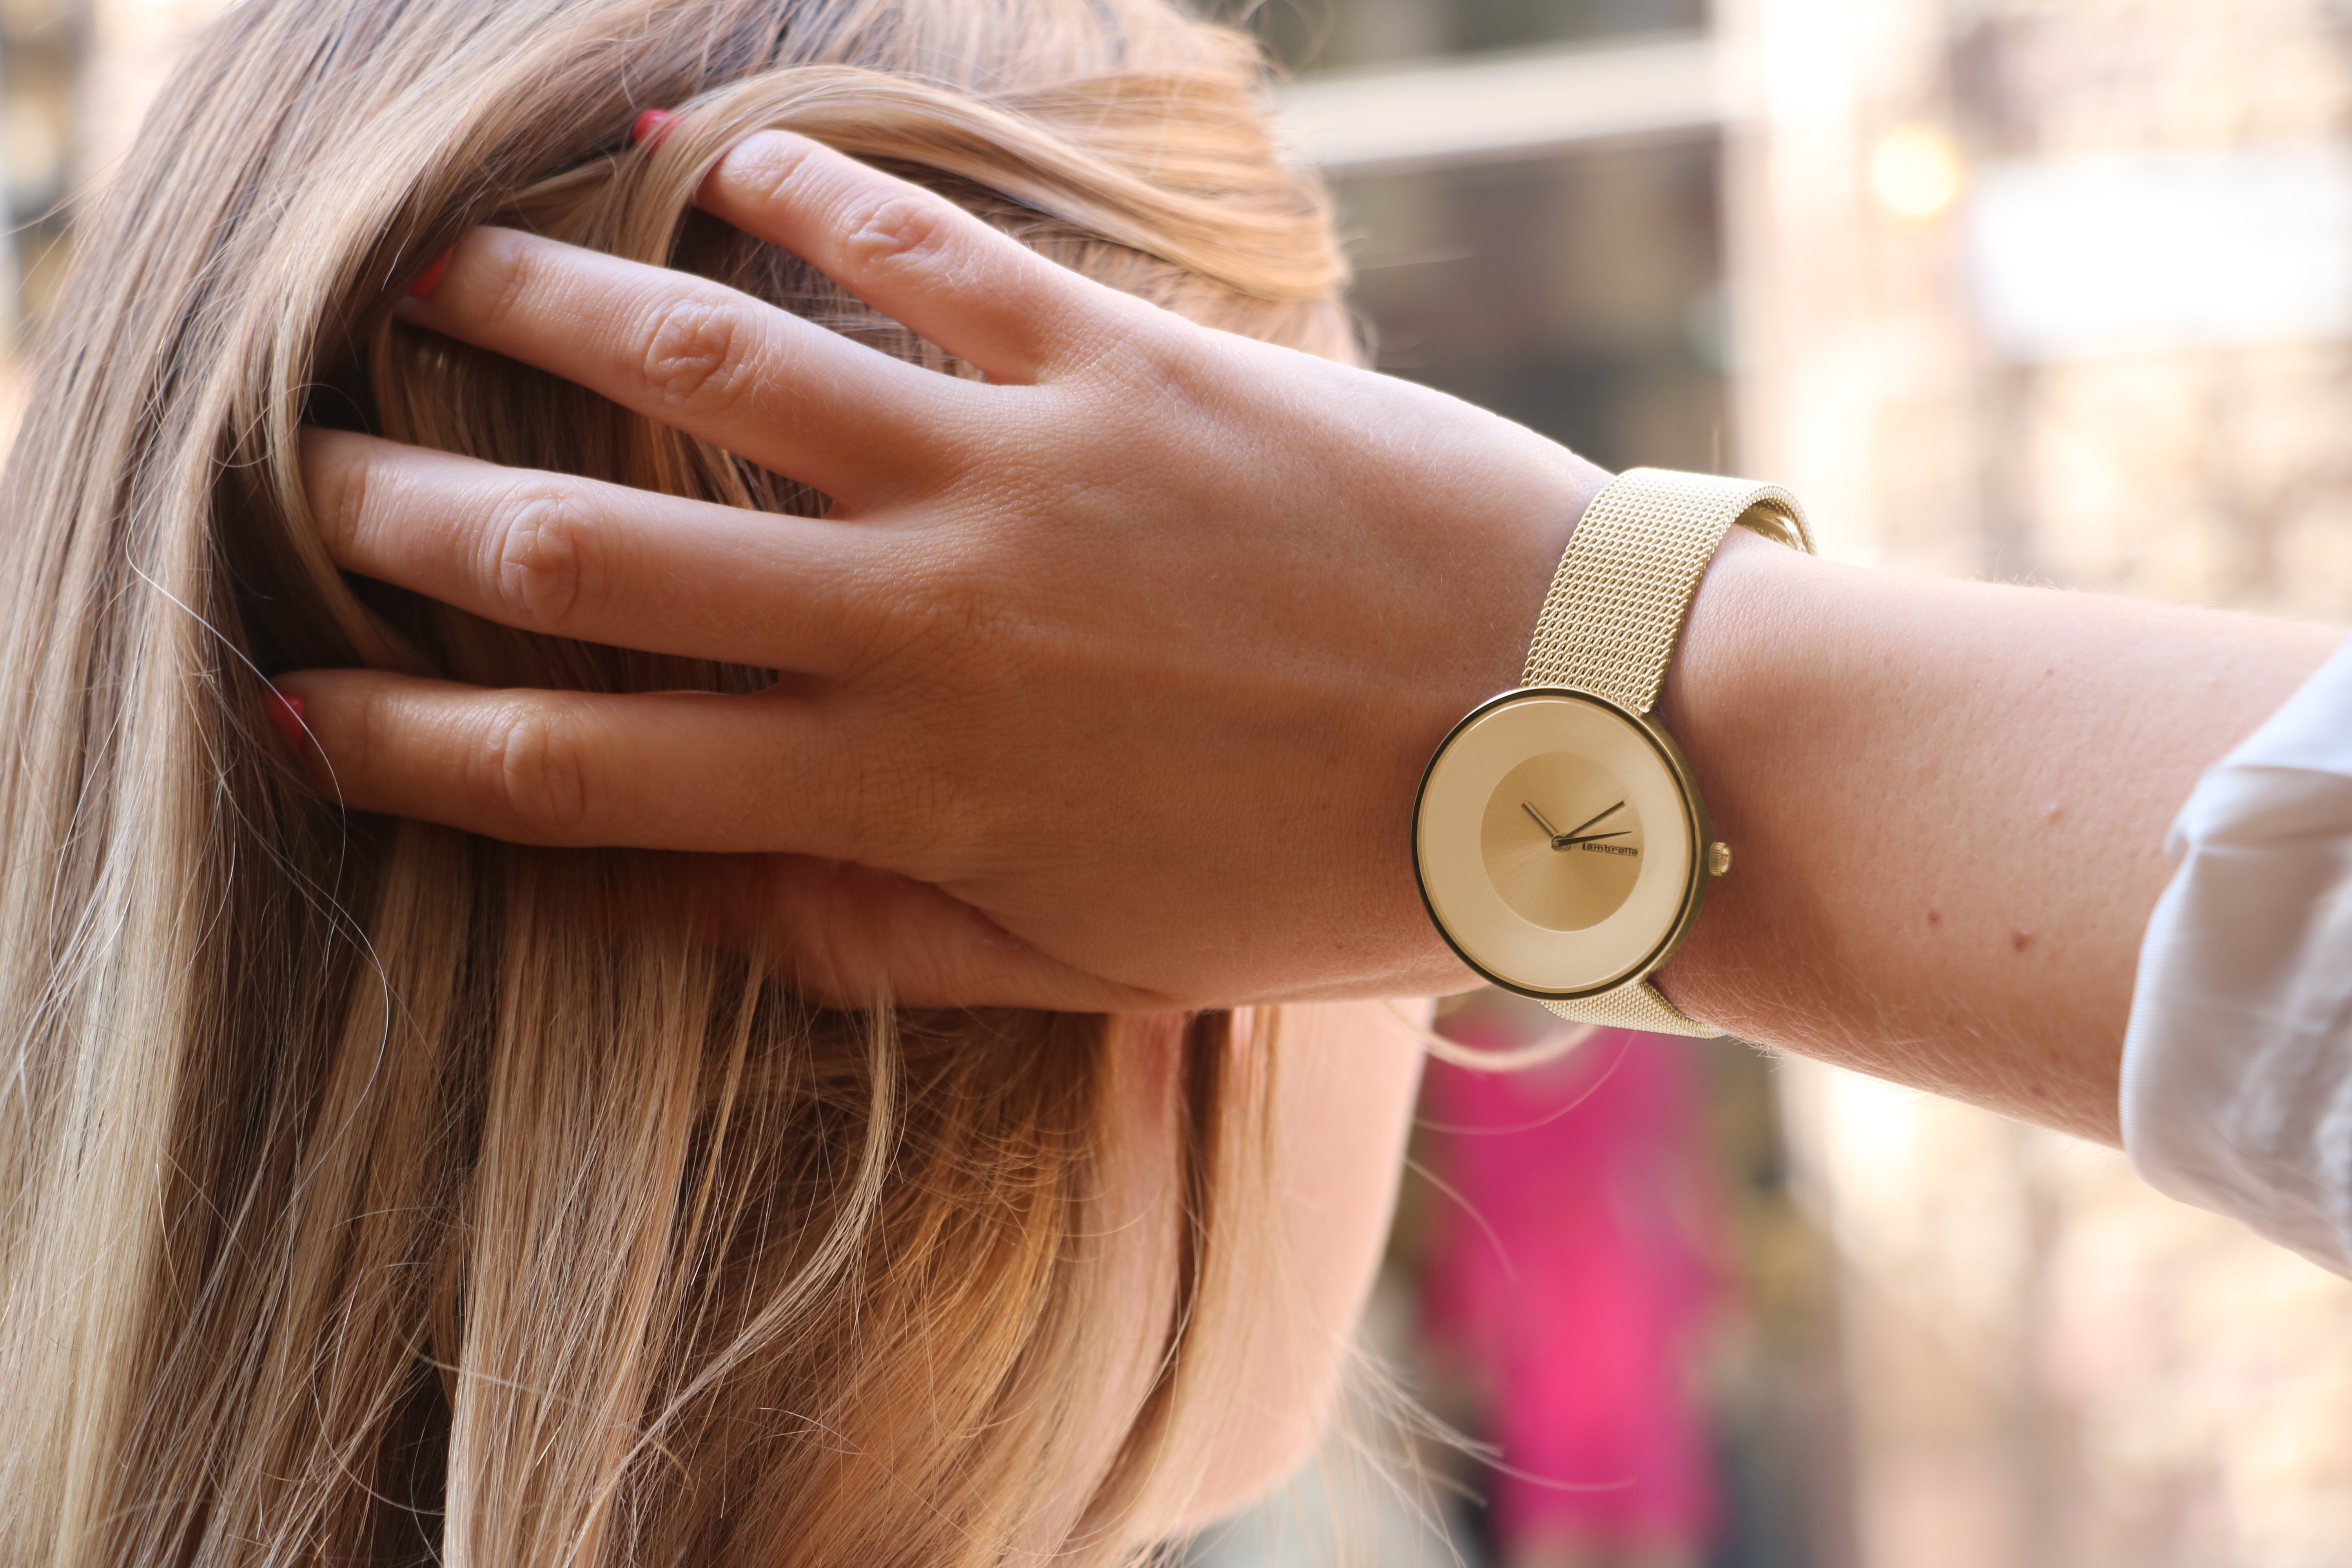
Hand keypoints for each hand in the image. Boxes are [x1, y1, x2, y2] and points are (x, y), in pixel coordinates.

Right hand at [276, 131, 1608, 1008]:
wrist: (1567, 746)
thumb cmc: (1326, 877)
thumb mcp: (1088, 963)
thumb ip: (868, 937)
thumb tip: (668, 906)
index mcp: (904, 787)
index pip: (583, 773)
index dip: (416, 747)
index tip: (304, 710)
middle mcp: (920, 623)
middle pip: (591, 557)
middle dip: (414, 515)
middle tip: (305, 474)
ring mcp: (1015, 474)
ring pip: (714, 368)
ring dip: (548, 311)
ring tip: (437, 275)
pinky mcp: (1125, 361)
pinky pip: (917, 250)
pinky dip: (796, 192)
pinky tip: (707, 156)